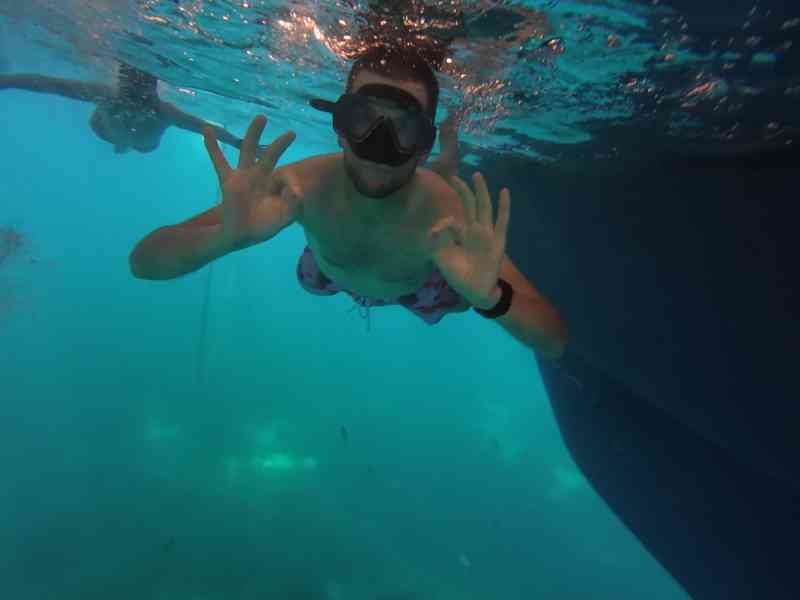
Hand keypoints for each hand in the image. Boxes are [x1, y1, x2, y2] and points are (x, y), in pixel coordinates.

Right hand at [203, 115, 298, 248]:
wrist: (239, 235)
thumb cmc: (263, 227)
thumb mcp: (283, 219)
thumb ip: (293, 205)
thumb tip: (297, 191)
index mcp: (275, 186)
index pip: (286, 177)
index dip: (291, 184)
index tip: (294, 195)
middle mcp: (261, 177)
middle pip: (271, 156)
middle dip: (280, 145)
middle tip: (292, 133)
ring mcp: (244, 177)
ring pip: (248, 151)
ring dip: (254, 134)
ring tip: (261, 118)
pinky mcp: (228, 181)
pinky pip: (219, 161)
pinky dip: (212, 146)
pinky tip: (207, 129)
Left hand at [428, 172, 510, 307]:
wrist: (475, 292)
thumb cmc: (459, 276)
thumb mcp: (442, 258)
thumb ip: (435, 243)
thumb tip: (431, 229)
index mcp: (461, 236)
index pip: (452, 221)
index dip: (443, 224)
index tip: (434, 233)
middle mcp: (475, 231)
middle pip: (469, 206)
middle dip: (463, 191)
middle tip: (455, 175)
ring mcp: (487, 235)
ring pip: (484, 208)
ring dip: (481, 192)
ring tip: (477, 175)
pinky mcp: (498, 241)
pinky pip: (502, 221)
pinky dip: (504, 206)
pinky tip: (504, 192)